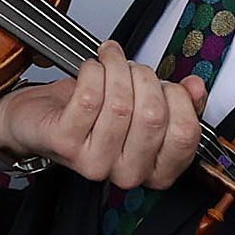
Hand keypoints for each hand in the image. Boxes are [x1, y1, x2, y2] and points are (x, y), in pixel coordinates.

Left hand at [0, 43, 204, 189]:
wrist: (39, 120)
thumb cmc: (91, 115)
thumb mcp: (143, 109)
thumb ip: (177, 101)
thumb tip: (195, 87)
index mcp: (155, 169)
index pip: (186, 135)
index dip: (179, 99)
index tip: (166, 84)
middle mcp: (128, 173)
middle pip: (153, 116)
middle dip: (145, 78)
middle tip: (132, 68)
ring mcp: (95, 162)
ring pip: (120, 103)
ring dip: (116, 69)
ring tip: (110, 61)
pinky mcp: (66, 143)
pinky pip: (90, 97)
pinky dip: (93, 71)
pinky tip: (91, 68)